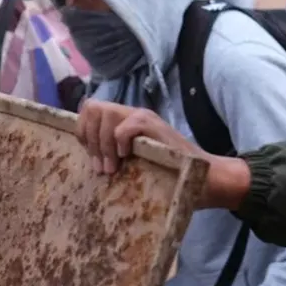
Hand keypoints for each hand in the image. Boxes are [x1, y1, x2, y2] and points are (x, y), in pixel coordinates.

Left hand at [75, 100, 251, 208]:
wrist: (202, 177)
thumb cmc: (168, 174)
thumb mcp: (133, 162)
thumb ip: (113, 154)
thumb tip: (88, 158)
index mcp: (125, 121)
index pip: (90, 109)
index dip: (82, 131)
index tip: (89, 156)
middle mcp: (133, 114)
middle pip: (93, 108)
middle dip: (89, 138)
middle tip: (100, 167)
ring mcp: (145, 117)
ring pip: (107, 113)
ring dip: (103, 144)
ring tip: (112, 168)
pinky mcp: (155, 126)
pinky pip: (126, 126)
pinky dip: (120, 142)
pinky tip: (127, 158)